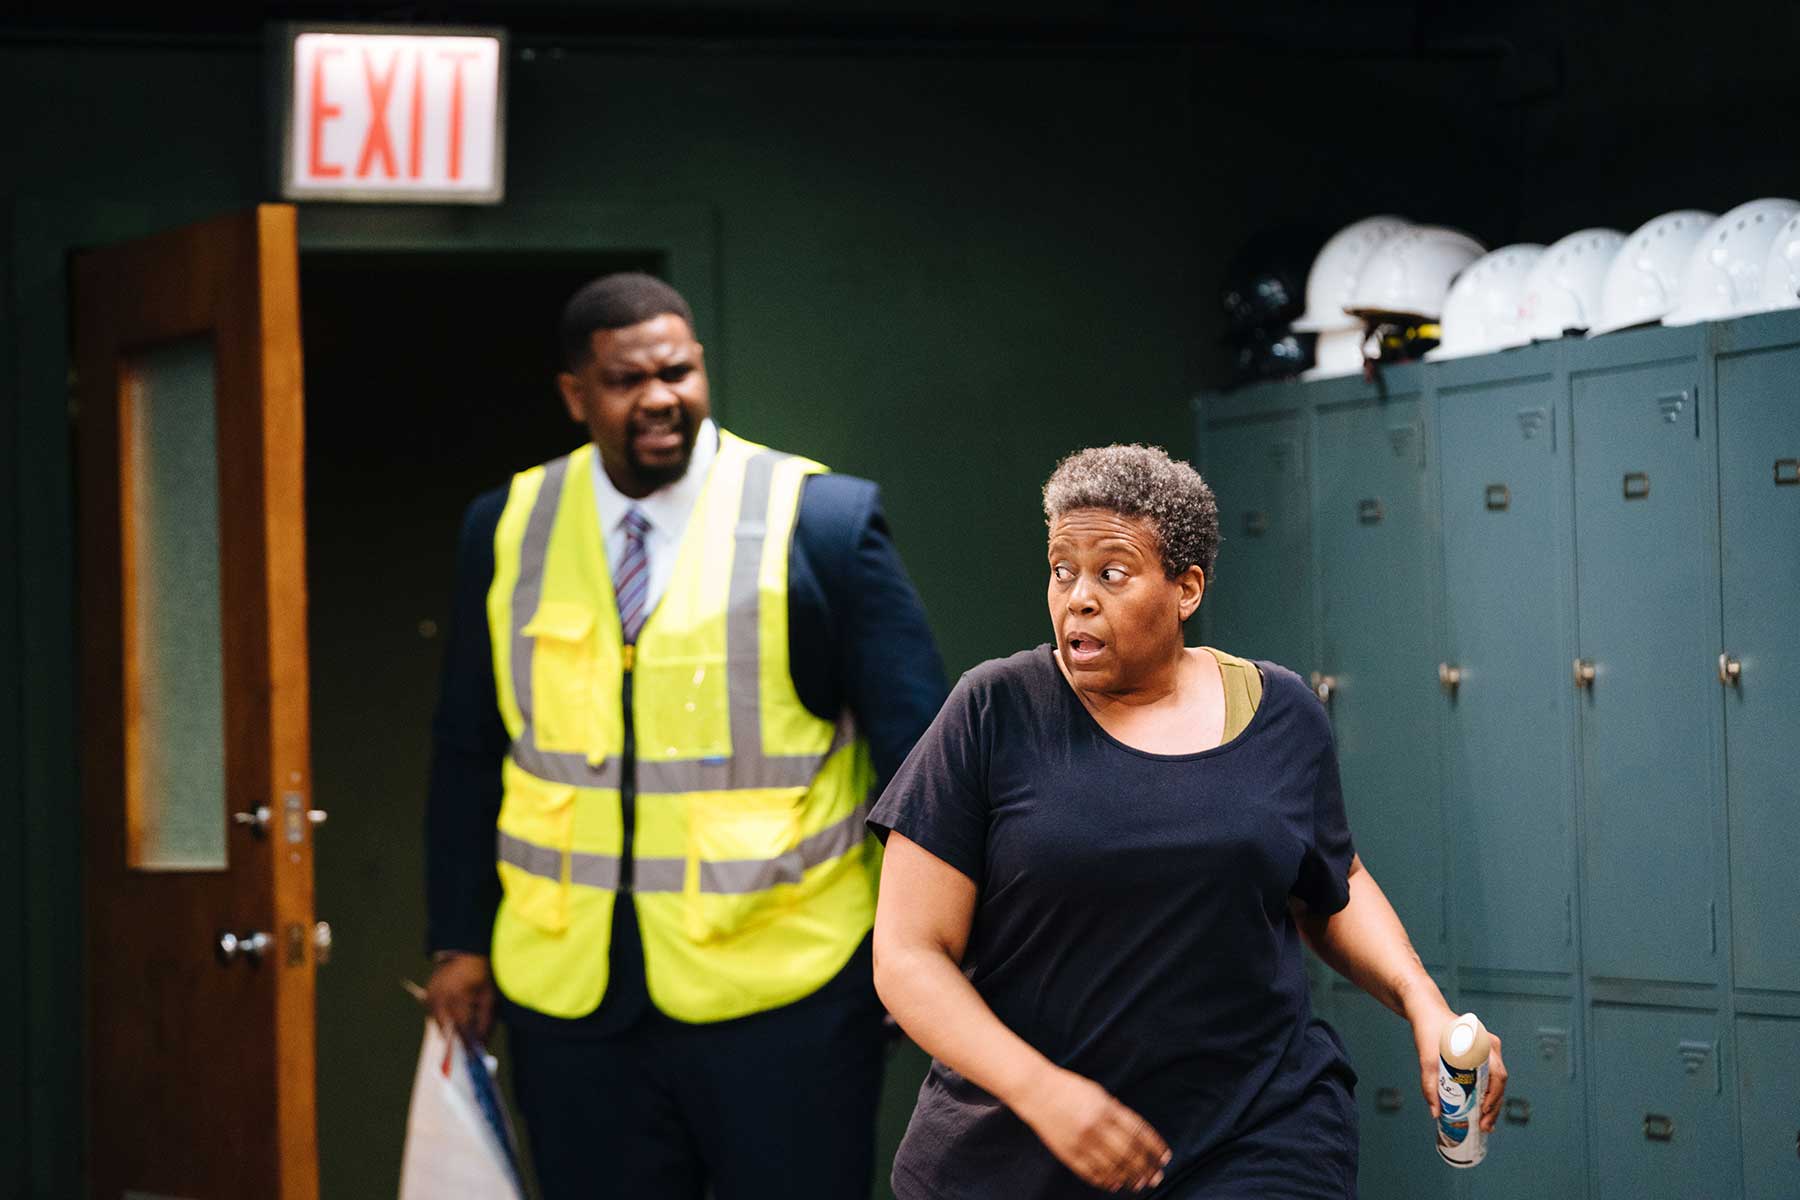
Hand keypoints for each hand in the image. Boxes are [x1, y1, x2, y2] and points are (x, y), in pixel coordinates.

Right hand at [425, 952, 495, 1041]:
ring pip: (440, 1024)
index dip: (468, 1044)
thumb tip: (481, 1045)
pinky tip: (456, 1011)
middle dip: (459, 1040)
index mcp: (458, 996)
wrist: (466, 952)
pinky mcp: (427, 994)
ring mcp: (431, 995)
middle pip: (448, 1029)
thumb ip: (486, 1022)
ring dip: (452, 1028)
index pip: (462, 1028)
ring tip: (465, 1025)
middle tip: (469, 1048)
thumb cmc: (482, 974)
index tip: (473, 1058)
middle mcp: (440, 997)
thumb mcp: (490, 997)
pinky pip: (435, 1014)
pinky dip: (445, 1018)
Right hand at [1015, 1067, 1170, 1192]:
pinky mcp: (1068, 1153)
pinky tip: (1116, 1184)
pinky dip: (1106, 1180)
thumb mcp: (1098, 1093)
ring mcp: (1082, 1142)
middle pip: (1129, 1153)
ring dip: (1130, 1177)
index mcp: (1107, 1109)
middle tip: (1158, 1177)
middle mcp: (1097, 1127)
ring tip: (1141, 1184)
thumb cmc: (1070, 1089)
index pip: (1139, 1132)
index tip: (1165, 1158)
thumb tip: (1137, 1134)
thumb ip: (1118, 1112)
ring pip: (1113, 1166)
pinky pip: (1091, 1172)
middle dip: (1147, 1167)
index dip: (1155, 1147)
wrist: (1037, 1092)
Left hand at [1410, 1008, 1508, 1132]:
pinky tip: (1480, 1107)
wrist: (1426, 1011)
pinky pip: (1489, 1074)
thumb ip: (1430, 1085)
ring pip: (1496, 1080)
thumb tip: (1436, 1113)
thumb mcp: (1427, 1059)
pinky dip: (1486, 1091)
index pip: (1497, 1076)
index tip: (1483, 1113)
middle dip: (1493, 1106)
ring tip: (1484, 1123)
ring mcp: (1488, 1049)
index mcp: (1483, 1044)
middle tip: (1484, 1126)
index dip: (1493, 1098)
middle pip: (1499, 1081)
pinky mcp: (1481, 1053)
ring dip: (1492, 1101)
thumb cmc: (1428, 1031)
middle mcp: (1490, 1046)